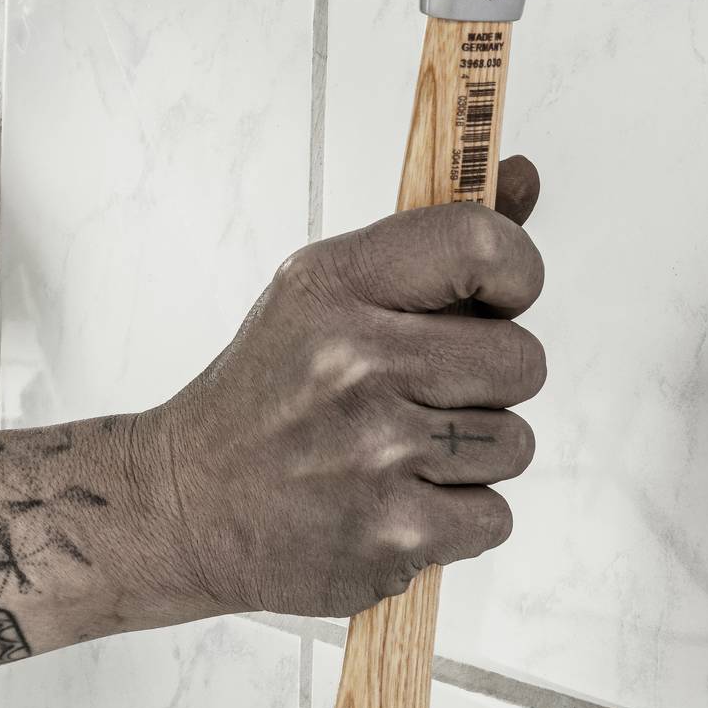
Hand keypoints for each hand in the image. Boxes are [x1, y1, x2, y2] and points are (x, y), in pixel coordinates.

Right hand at [117, 157, 546, 621]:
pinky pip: (496, 518)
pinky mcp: (392, 534)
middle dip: (489, 382)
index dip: (515, 271)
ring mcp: (374, 452)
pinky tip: (396, 501)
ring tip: (400, 452)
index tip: (496, 299)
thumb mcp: (325, 296)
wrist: (184, 505)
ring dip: (473, 456)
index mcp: (334, 286)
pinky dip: (458, 520)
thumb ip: (434, 244)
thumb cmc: (266, 393)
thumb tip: (522, 173)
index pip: (481, 244)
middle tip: (424, 395)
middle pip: (522, 360)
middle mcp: (354, 362)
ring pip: (515, 442)